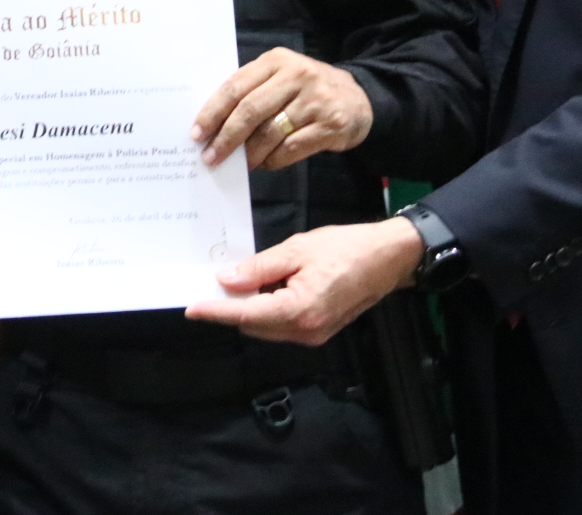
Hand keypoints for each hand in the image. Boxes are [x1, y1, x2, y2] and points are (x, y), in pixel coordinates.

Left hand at [185, 218, 424, 343]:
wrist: (389, 257)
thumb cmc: (347, 248)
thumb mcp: (297, 249)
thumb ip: (259, 267)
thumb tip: (226, 280)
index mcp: (300, 310)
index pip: (246, 315)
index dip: (216, 311)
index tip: (191, 309)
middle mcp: (306, 331)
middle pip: (254, 324)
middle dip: (231, 307)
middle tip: (211, 283)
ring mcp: (315, 334)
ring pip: (267, 326)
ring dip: (249, 308)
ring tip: (237, 281)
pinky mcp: (320, 330)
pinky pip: (282, 324)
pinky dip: (267, 308)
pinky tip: (262, 287)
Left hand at [190, 48, 373, 170]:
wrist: (361, 99)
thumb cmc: (307, 89)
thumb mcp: (281, 77)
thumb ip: (252, 91)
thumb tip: (214, 124)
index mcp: (276, 61)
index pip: (235, 87)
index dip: (213, 112)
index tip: (197, 133)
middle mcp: (297, 76)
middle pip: (250, 110)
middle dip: (226, 137)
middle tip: (211, 157)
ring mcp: (316, 100)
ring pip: (270, 133)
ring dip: (249, 154)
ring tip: (238, 164)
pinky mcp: (332, 125)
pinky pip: (292, 148)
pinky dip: (273, 160)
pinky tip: (263, 163)